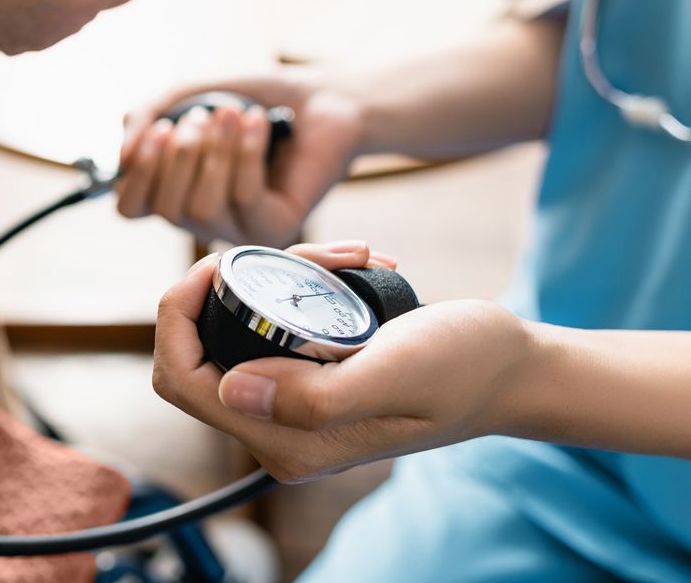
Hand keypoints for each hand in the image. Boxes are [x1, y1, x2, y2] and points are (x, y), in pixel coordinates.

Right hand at [116, 71, 363, 246]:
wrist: (325, 99)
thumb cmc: (255, 99)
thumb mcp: (188, 95)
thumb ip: (144, 117)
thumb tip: (122, 155)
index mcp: (176, 191)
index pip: (131, 207)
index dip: (136, 173)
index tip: (159, 129)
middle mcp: (204, 217)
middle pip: (166, 209)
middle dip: (180, 156)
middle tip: (203, 116)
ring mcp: (240, 228)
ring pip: (202, 207)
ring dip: (215, 152)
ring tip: (234, 113)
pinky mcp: (277, 228)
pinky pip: (245, 199)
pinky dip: (247, 154)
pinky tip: (259, 123)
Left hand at [151, 242, 533, 481]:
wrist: (513, 369)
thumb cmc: (467, 368)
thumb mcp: (396, 372)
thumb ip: (314, 396)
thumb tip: (231, 390)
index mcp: (287, 442)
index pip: (181, 379)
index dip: (177, 316)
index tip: (218, 263)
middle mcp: (279, 433)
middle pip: (200, 351)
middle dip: (231, 287)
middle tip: (295, 248)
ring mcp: (293, 408)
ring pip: (237, 329)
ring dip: (278, 275)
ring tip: (346, 254)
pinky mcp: (310, 379)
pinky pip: (273, 323)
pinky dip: (302, 282)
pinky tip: (353, 263)